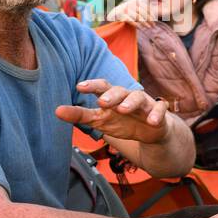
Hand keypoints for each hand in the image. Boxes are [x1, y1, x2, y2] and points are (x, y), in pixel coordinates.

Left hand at [55, 79, 170, 143]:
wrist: (150, 131)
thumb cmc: (122, 121)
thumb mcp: (99, 120)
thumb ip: (79, 115)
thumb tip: (56, 110)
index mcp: (112, 96)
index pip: (102, 86)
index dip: (92, 85)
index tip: (79, 86)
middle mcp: (128, 96)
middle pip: (120, 90)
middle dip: (111, 95)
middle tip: (101, 101)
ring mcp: (144, 103)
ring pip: (138, 97)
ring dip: (131, 102)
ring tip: (122, 109)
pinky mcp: (159, 112)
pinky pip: (160, 110)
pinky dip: (156, 114)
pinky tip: (151, 121)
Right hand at [106, 0, 157, 27]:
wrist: (114, 14)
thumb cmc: (128, 13)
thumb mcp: (135, 9)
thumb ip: (143, 11)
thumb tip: (154, 17)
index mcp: (135, 1)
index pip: (146, 7)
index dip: (151, 14)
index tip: (155, 20)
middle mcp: (130, 4)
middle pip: (142, 12)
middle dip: (149, 19)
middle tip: (153, 25)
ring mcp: (125, 9)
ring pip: (137, 16)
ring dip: (144, 22)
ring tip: (149, 27)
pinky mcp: (121, 15)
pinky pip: (131, 20)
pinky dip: (136, 24)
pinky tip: (141, 28)